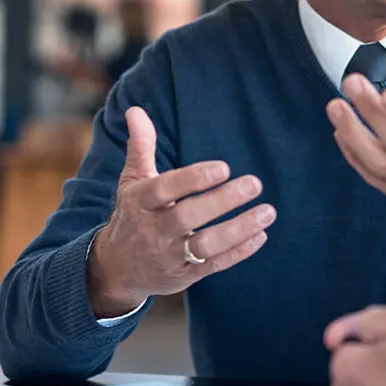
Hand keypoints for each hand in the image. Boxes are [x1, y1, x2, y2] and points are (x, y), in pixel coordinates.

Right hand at [87, 106, 275, 316]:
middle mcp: (154, 230)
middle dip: (222, 201)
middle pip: (187, 217)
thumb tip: (135, 110)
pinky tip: (261, 235)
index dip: (192, 179)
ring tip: (268, 211)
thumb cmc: (133, 214)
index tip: (223, 167)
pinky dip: (239, 252)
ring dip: (238, 229)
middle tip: (255, 183)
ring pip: (205, 246)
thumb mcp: (132, 182)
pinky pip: (214, 265)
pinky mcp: (186, 275)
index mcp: (140, 202)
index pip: (164, 189)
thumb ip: (141, 147)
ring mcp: (170, 255)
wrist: (116, 268)